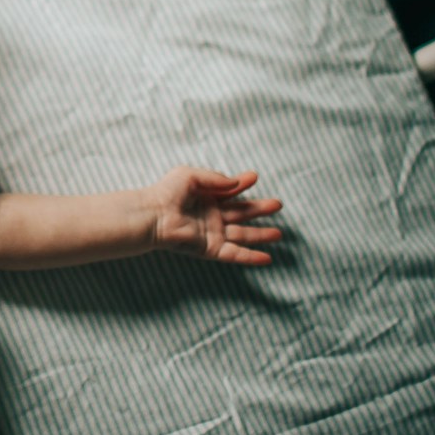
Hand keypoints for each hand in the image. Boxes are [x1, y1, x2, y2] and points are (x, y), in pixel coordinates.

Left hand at [147, 167, 282, 265]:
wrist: (155, 213)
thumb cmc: (167, 192)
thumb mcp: (192, 175)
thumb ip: (216, 179)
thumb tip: (238, 183)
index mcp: (206, 197)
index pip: (230, 191)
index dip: (242, 184)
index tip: (254, 177)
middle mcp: (211, 216)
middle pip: (241, 213)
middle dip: (260, 209)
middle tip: (278, 205)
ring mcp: (212, 233)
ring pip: (242, 235)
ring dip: (261, 235)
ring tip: (279, 233)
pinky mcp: (210, 248)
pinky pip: (234, 254)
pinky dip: (251, 257)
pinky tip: (267, 258)